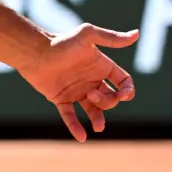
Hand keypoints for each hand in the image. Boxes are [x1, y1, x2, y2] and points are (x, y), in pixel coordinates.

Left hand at [20, 24, 138, 140]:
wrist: (34, 52)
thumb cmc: (61, 42)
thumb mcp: (88, 36)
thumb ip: (111, 38)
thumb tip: (137, 34)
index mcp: (100, 66)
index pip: (123, 82)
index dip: (128, 91)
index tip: (123, 95)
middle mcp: (91, 80)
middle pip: (111, 98)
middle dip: (108, 102)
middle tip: (91, 95)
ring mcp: (77, 90)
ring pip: (94, 110)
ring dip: (98, 119)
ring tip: (98, 127)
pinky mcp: (61, 99)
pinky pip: (71, 116)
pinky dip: (76, 127)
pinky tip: (82, 137)